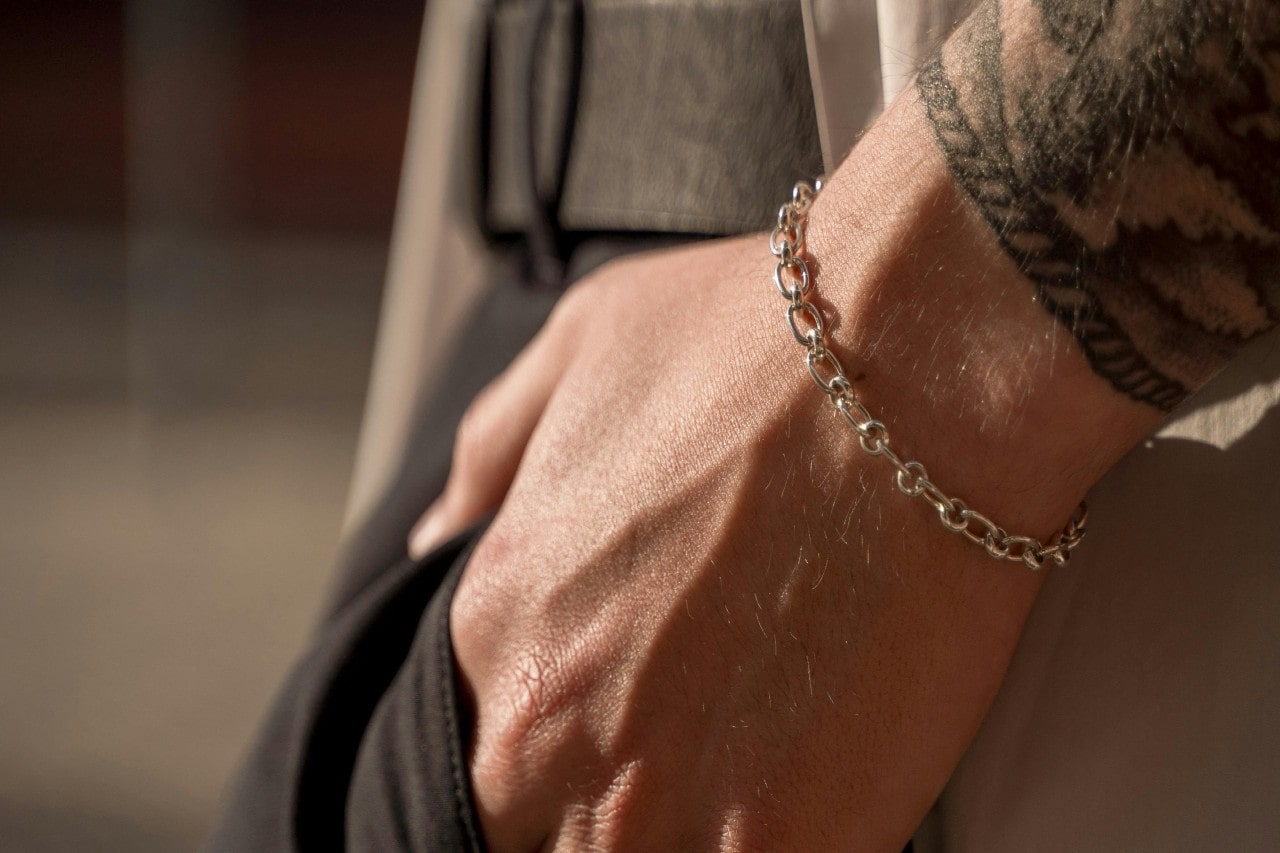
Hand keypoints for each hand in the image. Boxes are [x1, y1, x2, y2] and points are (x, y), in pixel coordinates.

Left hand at [405, 76, 1160, 846]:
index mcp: (501, 628)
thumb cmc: (755, 345)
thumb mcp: (579, 349)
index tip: (596, 747)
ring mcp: (671, 799)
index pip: (467, 769)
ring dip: (676, 838)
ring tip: (740, 775)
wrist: (924, 360)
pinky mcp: (790, 839)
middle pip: (535, 842)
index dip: (533, 768)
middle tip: (677, 759)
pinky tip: (804, 806)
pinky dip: (765, 850)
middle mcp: (557, 731)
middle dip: (592, 816)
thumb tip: (437, 532)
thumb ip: (489, 453)